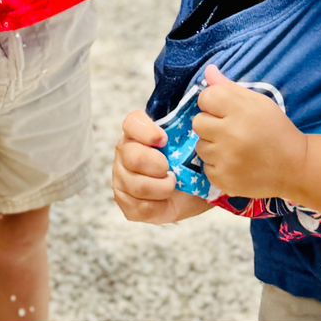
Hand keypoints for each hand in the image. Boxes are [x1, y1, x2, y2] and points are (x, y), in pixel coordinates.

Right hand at [113, 109, 212, 224]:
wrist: (194, 191)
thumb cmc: (189, 161)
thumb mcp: (191, 141)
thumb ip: (187, 127)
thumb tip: (199, 112)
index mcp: (136, 131)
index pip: (132, 123)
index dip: (147, 132)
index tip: (165, 140)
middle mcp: (124, 152)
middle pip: (132, 157)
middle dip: (158, 165)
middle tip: (172, 169)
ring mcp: (122, 178)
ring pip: (137, 185)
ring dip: (162, 188)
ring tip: (173, 184)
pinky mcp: (126, 204)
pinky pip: (140, 208)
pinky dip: (159, 207)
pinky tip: (165, 200)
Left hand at [191, 66, 307, 199]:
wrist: (295, 167)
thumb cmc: (276, 129)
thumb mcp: (258, 102)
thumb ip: (230, 87)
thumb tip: (208, 70)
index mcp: (240, 110)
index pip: (205, 97)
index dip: (213, 102)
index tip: (225, 110)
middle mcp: (231, 134)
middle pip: (198, 122)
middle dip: (210, 124)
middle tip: (229, 130)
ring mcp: (226, 160)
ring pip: (200, 146)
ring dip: (212, 145)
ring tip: (233, 148)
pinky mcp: (224, 180)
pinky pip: (206, 167)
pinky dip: (217, 166)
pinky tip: (234, 163)